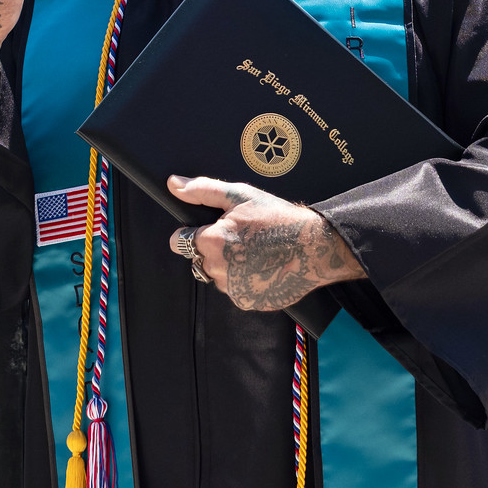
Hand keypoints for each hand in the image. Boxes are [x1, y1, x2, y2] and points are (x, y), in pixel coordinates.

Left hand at [166, 175, 365, 311]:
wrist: (314, 247)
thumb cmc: (278, 218)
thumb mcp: (241, 195)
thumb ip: (203, 191)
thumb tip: (173, 185)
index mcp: (212, 242)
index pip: (179, 242)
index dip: (193, 233)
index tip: (210, 229)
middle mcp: (218, 270)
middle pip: (198, 260)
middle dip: (211, 249)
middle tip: (240, 238)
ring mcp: (233, 290)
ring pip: (217, 276)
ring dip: (227, 267)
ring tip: (253, 252)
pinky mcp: (248, 302)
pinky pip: (236, 291)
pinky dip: (244, 281)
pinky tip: (262, 266)